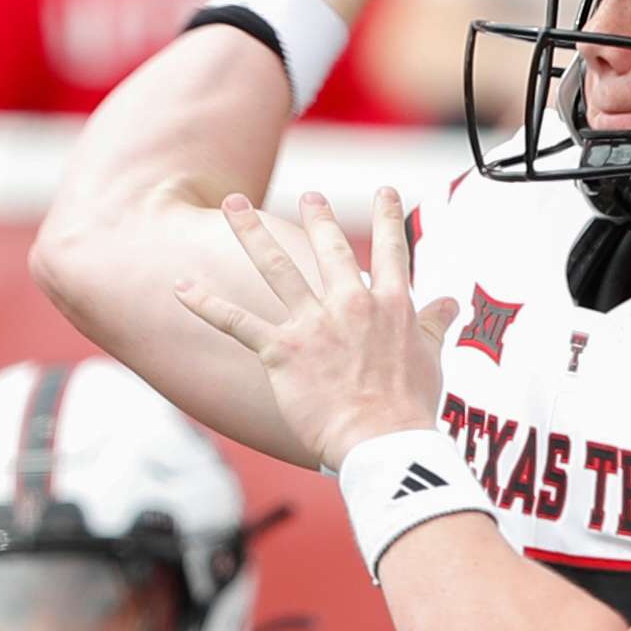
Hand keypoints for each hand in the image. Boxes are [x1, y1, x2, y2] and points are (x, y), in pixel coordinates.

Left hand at [173, 186, 457, 471]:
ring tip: (233, 204)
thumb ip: (435, 324)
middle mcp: (350, 302)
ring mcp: (313, 323)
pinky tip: (180, 287)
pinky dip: (205, 304)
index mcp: (390, 304)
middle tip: (309, 196)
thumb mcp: (431, 358)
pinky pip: (236, 321)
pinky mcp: (282, 349)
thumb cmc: (409, 406)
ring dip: (250, 231)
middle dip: (317, 216)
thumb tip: (450, 302)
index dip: (388, 216)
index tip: (385, 191)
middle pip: (328, 246)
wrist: (383, 438)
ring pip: (275, 265)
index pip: (391, 249)